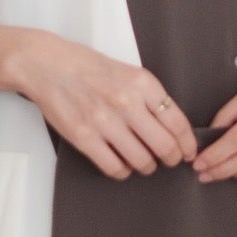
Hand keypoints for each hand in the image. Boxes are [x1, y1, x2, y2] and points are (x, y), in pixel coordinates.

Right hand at [0, 25, 198, 180]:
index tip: (188, 152)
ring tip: (144, 162)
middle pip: (164, 146)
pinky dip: (123, 171)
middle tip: (170, 160)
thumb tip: (171, 127)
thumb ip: (150, 96)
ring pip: (142, 161)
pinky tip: (121, 164)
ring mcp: (104, 122)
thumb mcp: (128, 71)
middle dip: (172, 158)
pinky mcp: (84, 138)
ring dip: (147, 166)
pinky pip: (114, 167)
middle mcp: (126, 102)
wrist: (47, 65)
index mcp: (142, 83)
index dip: (187, 144)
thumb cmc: (87, 67)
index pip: (177, 122)